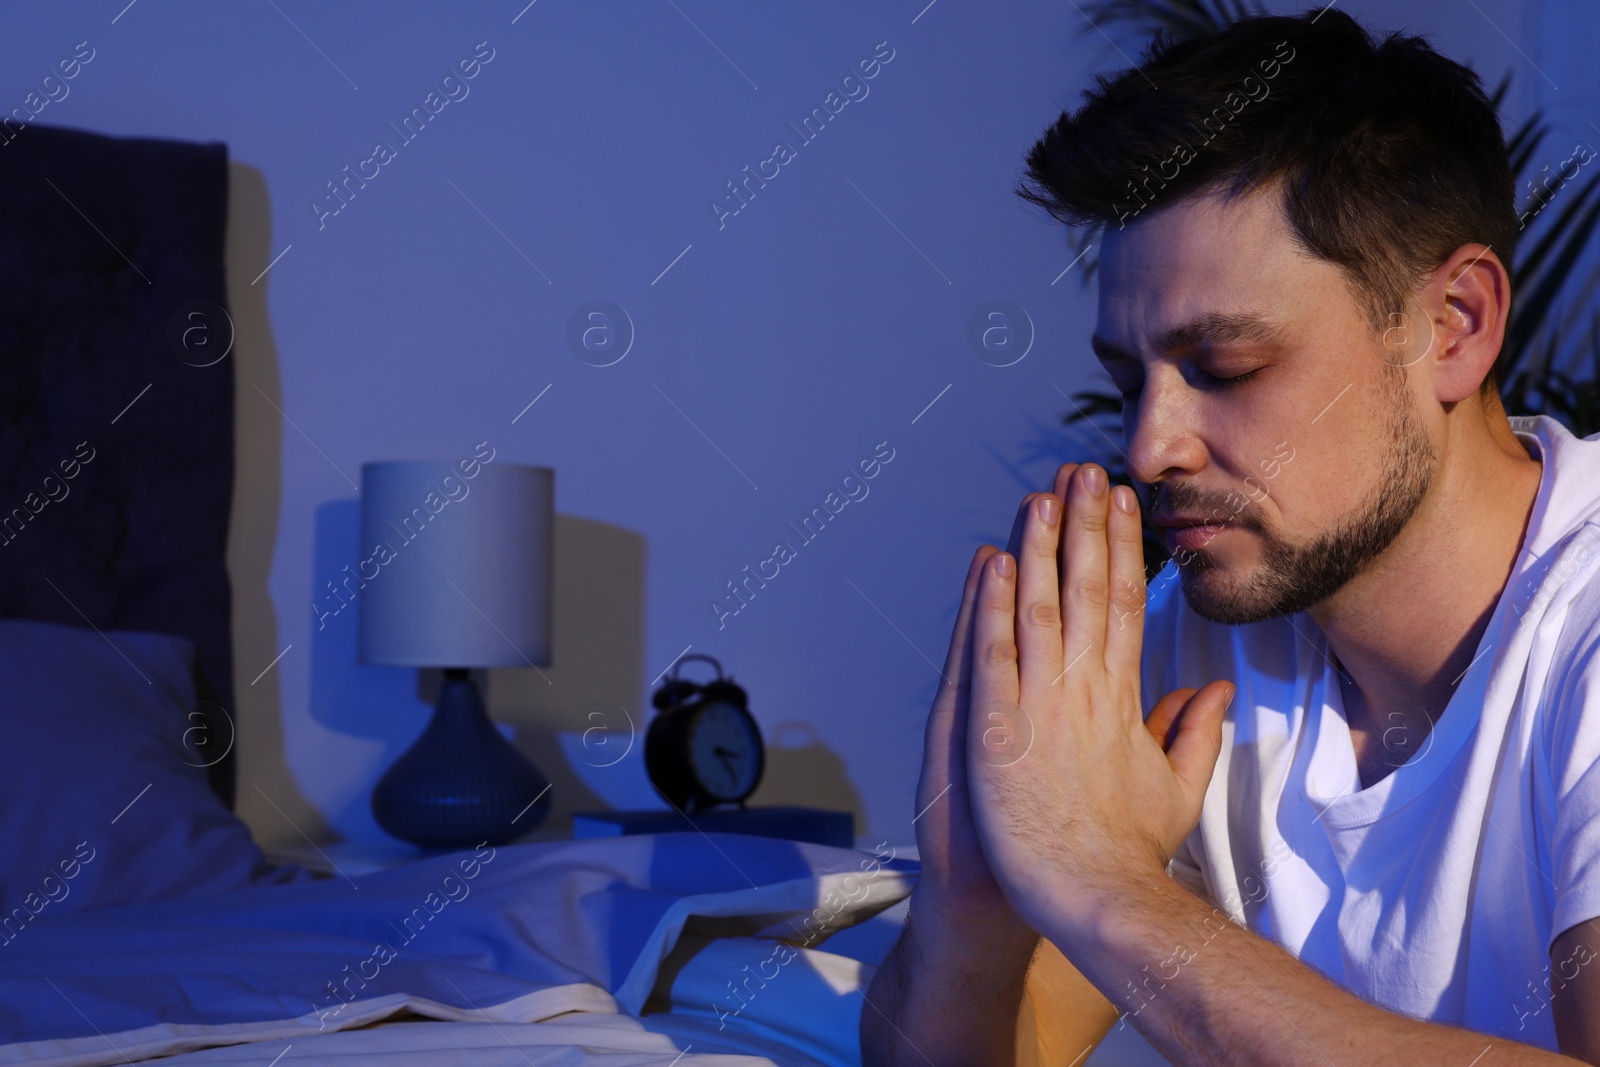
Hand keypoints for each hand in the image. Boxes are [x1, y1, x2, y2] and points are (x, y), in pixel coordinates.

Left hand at [963, 462, 1234, 941]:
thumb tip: (1212, 693)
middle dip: (1084, 525)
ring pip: (1038, 608)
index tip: (1123, 504)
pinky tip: (990, 562)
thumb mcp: (1176, 790)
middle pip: (1085, 590)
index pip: (1124, 605)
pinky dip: (990, 607)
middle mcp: (1084, 690)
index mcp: (1121, 699)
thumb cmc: (1127, 855)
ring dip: (1037, 547)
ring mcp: (1040, 705)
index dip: (1122, 549)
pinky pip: (992, 654)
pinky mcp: (999, 728)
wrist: (1093, 900)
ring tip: (1039, 493)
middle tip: (1082, 471)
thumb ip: (1193, 734)